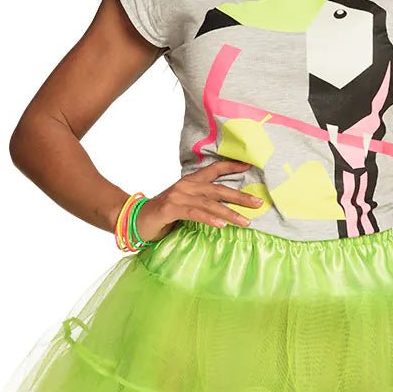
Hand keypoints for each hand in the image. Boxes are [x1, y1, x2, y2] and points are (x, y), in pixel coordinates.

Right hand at [132, 159, 263, 243]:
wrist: (135, 219)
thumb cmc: (163, 215)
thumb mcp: (185, 205)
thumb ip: (202, 203)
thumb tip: (227, 208)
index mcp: (190, 181)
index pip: (214, 170)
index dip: (232, 166)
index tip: (250, 166)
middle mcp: (186, 186)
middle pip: (218, 189)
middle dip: (240, 196)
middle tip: (258, 203)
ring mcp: (178, 196)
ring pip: (210, 203)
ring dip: (229, 213)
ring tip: (245, 221)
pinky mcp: (170, 209)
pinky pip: (195, 213)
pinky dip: (209, 219)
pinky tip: (222, 225)